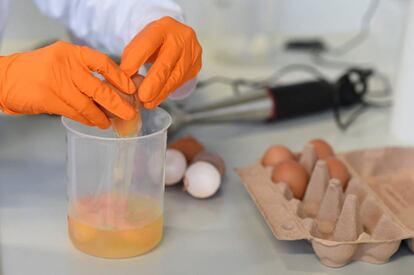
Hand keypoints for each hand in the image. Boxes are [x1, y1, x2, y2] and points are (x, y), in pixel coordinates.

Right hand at [0, 41, 136, 128]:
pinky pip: (75, 113)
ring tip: (109, 123)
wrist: (5, 78)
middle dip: (118, 104)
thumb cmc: (38, 71)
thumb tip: (112, 89)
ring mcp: (57, 83)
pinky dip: (87, 120)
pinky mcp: (49, 99)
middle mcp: (66, 65)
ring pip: (88, 105)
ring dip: (101, 117)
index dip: (120, 77)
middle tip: (130, 113)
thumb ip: (83, 71)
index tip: (131, 88)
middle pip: (100, 89)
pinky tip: (94, 123)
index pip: (103, 63)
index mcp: (72, 53)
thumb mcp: (61, 61)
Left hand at [121, 16, 201, 108]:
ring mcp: (192, 53)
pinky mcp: (195, 67)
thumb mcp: (141, 42)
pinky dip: (166, 92)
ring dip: (159, 93)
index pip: (149, 43)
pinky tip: (156, 99)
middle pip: (166, 63)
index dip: (136, 60)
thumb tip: (126, 79)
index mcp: (164, 27)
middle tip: (142, 97)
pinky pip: (179, 83)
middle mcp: (182, 38)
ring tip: (147, 103)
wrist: (177, 39)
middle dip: (152, 83)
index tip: (124, 76)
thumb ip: (133, 56)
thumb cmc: (155, 42)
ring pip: (175, 78)